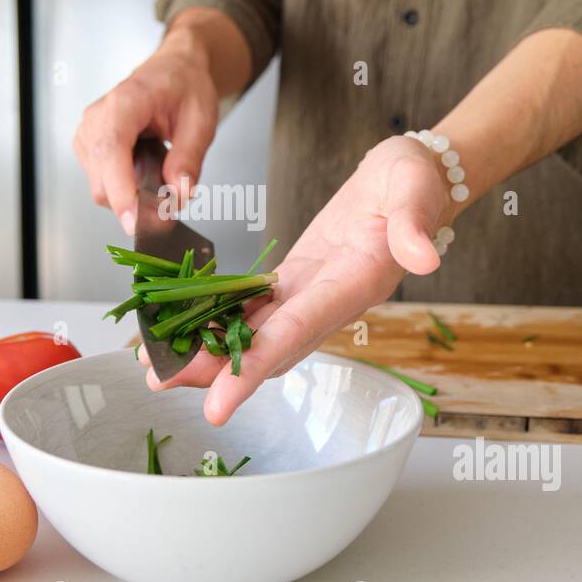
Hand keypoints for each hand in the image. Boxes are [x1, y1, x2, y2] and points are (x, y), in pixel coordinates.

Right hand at [73, 27, 218, 235]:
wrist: (172, 69)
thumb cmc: (184, 86)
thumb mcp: (201, 120)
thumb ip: (189, 158)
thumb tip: (180, 194)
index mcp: (125, 102)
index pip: (111, 151)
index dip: (121, 191)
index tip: (135, 222)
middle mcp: (97, 118)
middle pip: (102, 180)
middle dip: (134, 203)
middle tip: (172, 201)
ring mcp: (88, 133)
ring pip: (101, 188)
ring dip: (131, 195)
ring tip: (159, 168)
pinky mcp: (88, 147)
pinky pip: (102, 182)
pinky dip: (124, 188)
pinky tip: (144, 167)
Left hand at [140, 135, 451, 422]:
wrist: (415, 177)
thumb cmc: (416, 179)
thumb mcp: (417, 188)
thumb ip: (415, 223)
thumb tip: (424, 258)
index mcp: (356, 283)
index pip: (298, 331)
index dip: (256, 367)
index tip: (218, 403)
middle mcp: (329, 301)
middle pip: (266, 347)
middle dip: (213, 370)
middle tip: (160, 381)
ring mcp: (310, 294)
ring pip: (253, 333)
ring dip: (207, 351)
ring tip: (156, 363)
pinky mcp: (296, 280)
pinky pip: (252, 308)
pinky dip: (216, 319)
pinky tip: (182, 326)